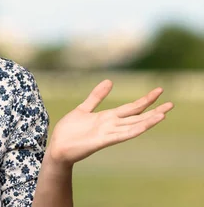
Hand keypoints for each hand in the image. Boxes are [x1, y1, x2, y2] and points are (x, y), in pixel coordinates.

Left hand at [47, 79, 173, 166]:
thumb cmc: (69, 131)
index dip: (145, 99)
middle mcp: (111, 125)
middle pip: (136, 116)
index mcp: (107, 117)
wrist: (58, 148)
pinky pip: (122, 134)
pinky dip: (134, 129)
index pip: (131, 107)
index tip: (159, 91)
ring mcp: (108, 133)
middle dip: (153, 109)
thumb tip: (110, 81)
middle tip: (171, 103)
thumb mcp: (83, 109)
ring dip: (148, 120)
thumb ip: (96, 97)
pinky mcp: (102, 140)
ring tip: (164, 113)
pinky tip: (145, 124)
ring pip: (133, 125)